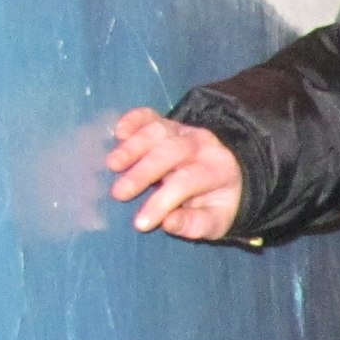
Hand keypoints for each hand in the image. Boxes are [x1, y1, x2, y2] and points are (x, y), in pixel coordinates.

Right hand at [106, 107, 243, 239]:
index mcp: (218, 170)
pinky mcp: (168, 124)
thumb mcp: (215, 223)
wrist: (227, 178)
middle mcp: (203, 144)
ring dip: (132, 147)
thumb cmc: (215, 205)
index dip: (161, 203)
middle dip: (142, 173)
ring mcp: (184, 130)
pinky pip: (149, 115)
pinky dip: (132, 120)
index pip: (186, 183)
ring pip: (157, 130)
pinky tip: (118, 133)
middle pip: (170, 152)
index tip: (139, 224)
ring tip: (112, 165)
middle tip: (118, 193)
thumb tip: (168, 223)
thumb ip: (194, 224)